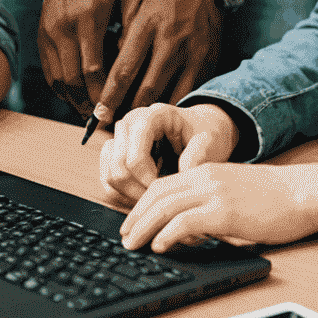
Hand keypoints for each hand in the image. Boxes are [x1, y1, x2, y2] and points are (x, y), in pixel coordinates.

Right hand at [38, 0, 144, 115]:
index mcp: (88, 16)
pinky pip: (49, 67)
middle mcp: (64, 25)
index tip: (117, 109)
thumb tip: (136, 60)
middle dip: (88, 105)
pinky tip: (76, 93)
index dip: (104, 95)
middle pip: (72, 80)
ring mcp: (49, 28)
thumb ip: (133, 23)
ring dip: (73, 99)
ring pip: (57, 78)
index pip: (93, 69)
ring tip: (91, 112)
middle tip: (104, 120)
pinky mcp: (42, 28)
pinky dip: (60, 85)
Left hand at [90, 0, 223, 126]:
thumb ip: (127, 39)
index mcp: (148, 25)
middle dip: (131, 112)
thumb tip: (112, 75)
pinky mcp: (208, 62)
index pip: (125, 69)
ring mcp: (193, 53)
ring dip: (156, 113)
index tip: (99, 114)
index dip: (110, 96)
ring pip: (172, 96)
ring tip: (142, 124)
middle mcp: (171, 41)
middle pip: (147, 89)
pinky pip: (191, 93)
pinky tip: (167, 112)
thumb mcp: (139, 9)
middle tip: (118, 126)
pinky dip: (177, 104)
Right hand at [100, 101, 240, 206]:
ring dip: (128, 194)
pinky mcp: (116, 152)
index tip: (165, 191)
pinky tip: (143, 197)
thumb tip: (182, 175)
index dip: (147, 179)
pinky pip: (107, 179)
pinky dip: (122, 194)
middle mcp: (131, 122)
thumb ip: (198, 155)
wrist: (200, 128)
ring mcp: (120, 137)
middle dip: (137, 190)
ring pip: (109, 174)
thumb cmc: (205, 133)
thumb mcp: (210, 141)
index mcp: (154, 115)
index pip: (135, 154)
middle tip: (159, 201)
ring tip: (152, 200)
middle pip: (118, 166)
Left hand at [118, 157, 317, 253]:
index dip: (142, 204)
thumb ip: (209, 202)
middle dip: (136, 216)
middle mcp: (206, 176)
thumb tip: (187, 229)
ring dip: (144, 226)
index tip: (132, 222)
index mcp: (206, 170)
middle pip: (158, 193)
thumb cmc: (272, 198)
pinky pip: (186, 221)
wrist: (300, 193)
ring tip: (133, 244)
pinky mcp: (224, 211)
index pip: (163, 184)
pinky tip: (160, 245)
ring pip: (166, 205)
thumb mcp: (233, 191)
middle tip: (124, 236)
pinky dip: (168, 233)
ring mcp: (214, 192)